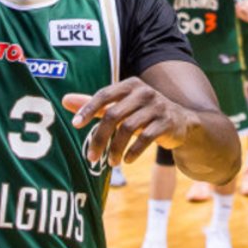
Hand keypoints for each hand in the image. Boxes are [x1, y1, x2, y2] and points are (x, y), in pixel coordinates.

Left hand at [63, 81, 196, 166]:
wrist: (182, 121)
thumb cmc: (143, 114)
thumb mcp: (120, 107)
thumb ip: (94, 105)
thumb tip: (64, 99)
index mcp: (131, 85)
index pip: (104, 94)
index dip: (88, 109)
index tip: (75, 125)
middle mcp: (145, 93)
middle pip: (114, 115)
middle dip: (100, 138)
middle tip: (91, 157)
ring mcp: (158, 107)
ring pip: (128, 128)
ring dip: (116, 148)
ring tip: (111, 162)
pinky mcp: (168, 122)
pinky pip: (146, 138)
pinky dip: (133, 151)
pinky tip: (126, 160)